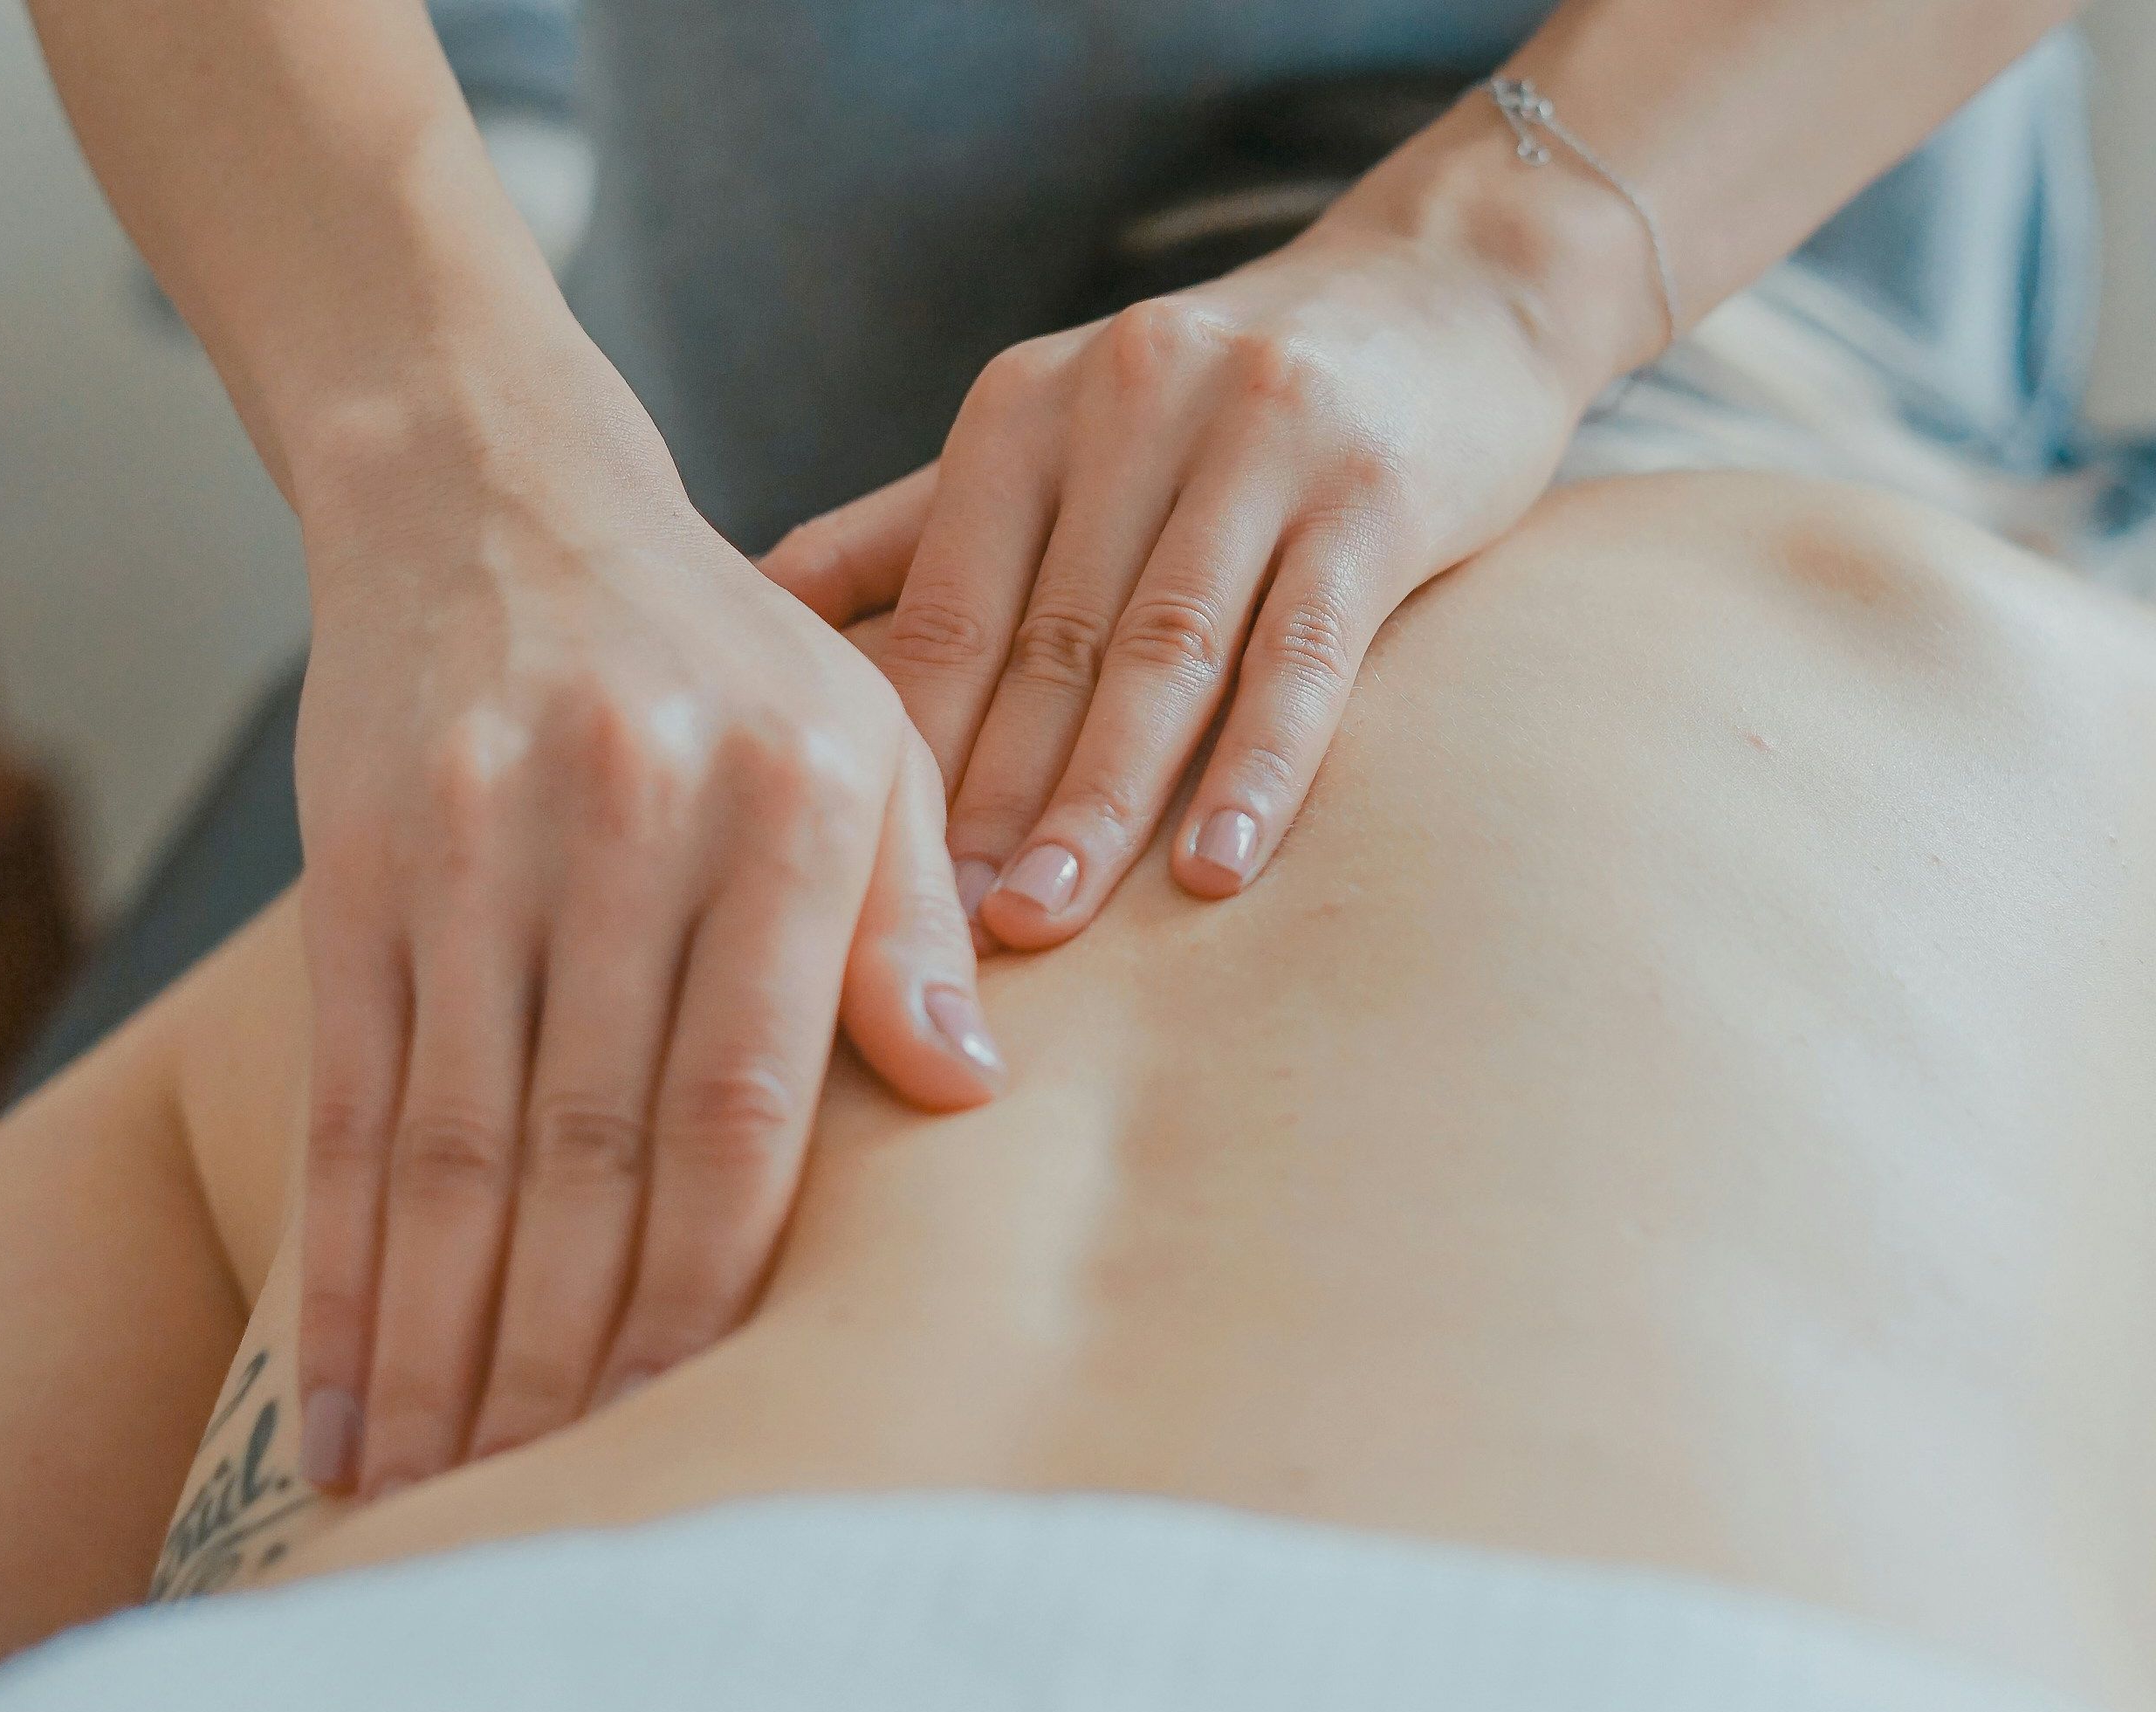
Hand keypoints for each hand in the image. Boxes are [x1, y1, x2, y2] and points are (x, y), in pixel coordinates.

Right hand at [289, 353, 1001, 1496]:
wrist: (497, 495)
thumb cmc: (722, 653)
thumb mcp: (866, 740)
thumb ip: (911, 919)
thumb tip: (966, 1097)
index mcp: (791, 802)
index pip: (747, 1097)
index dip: (714, 1276)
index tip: (699, 1410)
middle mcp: (631, 819)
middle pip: (594, 1143)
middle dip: (572, 1345)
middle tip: (555, 1490)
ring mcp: (478, 840)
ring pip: (457, 1141)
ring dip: (446, 1333)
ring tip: (438, 1478)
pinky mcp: (361, 860)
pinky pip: (351, 1093)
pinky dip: (342, 1255)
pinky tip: (343, 1377)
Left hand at [761, 203, 1594, 946]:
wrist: (1446, 286)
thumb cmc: (1221, 398)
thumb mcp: (1056, 427)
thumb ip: (916, 523)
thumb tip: (753, 604)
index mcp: (1026, 408)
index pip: (946, 607)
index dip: (905, 750)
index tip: (861, 882)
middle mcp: (1129, 406)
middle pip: (1046, 643)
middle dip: (989, 800)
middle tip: (940, 937)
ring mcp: (1259, 441)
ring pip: (1165, 653)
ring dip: (1101, 800)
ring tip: (1046, 920)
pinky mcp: (1375, 490)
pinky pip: (1306, 648)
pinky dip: (1260, 765)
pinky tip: (1217, 869)